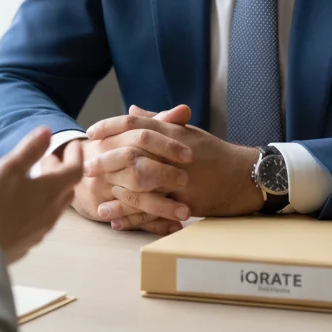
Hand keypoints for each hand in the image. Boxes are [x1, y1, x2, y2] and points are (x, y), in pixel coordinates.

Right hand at [0, 126, 82, 263]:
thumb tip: (48, 131)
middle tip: (50, 158)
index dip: (76, 155)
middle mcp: (52, 211)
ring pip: (55, 204)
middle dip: (63, 171)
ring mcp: (41, 229)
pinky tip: (23, 204)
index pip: (75, 170)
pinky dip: (40, 204)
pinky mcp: (29, 241)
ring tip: (35, 178)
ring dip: (51, 188)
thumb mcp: (9, 169)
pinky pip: (43, 218)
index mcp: (51, 190)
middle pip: (67, 188)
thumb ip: (30, 149)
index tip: (73, 144)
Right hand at [45, 105, 192, 235]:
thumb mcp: (131, 133)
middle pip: (136, 168)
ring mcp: (103, 187)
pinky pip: (130, 219)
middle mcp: (106, 163)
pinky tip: (173, 226)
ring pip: (134, 197)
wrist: (76, 171)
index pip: (140, 137)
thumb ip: (158, 122)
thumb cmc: (112, 149)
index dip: (166, 145)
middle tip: (186, 181)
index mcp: (114, 139)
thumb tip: (185, 110)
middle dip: (164, 175)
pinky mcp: (102, 209)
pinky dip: (153, 224)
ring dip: (162, 206)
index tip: (189, 154)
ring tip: (186, 211)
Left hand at [85, 113, 263, 218]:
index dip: (110, 127)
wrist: (245, 175)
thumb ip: (157, 121)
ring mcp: (181, 178)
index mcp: (173, 133)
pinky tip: (118, 221)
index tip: (91, 133)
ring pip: (142, 186)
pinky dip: (135, 217)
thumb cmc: (213, 152)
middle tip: (86, 168)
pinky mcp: (187, 200)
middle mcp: (174, 154)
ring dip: (118, 196)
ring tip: (98, 204)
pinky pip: (156, 211)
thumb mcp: (187, 131)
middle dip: (107, 162)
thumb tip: (130, 110)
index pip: (135, 126)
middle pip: (134, 155)